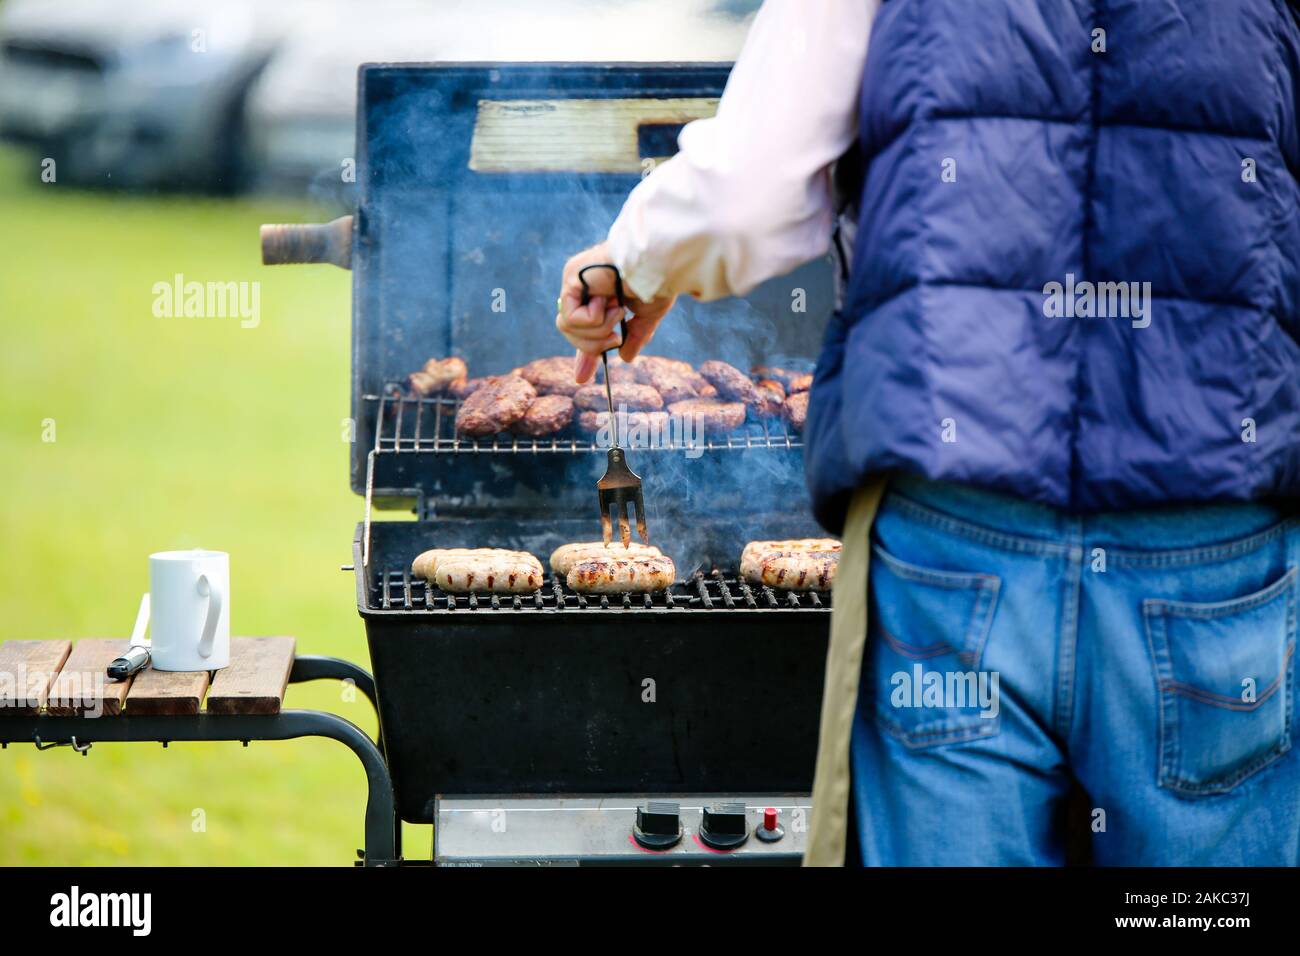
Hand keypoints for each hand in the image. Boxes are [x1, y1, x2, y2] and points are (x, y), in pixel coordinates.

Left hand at [557, 242, 676, 383]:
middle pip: (571, 333)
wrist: (659, 263)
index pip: (583, 328)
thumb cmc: (658, 282)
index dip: (584, 354)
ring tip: (618, 312)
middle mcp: (583, 286)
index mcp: (600, 294)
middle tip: (615, 338)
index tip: (581, 378)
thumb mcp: (647, 317)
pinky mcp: (570, 278)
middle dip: (594, 345)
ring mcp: (574, 280)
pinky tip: (608, 301)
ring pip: (568, 329)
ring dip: (598, 330)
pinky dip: (594, 319)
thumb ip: (634, 337)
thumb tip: (626, 358)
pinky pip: (571, 319)